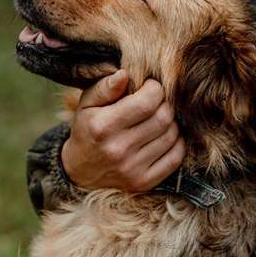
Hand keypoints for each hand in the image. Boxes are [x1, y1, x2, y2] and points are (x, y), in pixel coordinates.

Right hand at [61, 70, 185, 190]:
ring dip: (170, 123)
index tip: (150, 88)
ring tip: (157, 120)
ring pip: (172, 136)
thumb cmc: (87, 130)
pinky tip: (163, 137)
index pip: (147, 102)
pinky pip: (175, 158)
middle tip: (156, 103)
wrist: (79, 172)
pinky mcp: (143, 182)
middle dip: (165, 104)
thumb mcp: (87, 104)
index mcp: (103, 126)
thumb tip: (125, 74)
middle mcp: (118, 149)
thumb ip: (105, 87)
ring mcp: (132, 169)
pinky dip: (176, 143)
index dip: (155, 89)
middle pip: (163, 118)